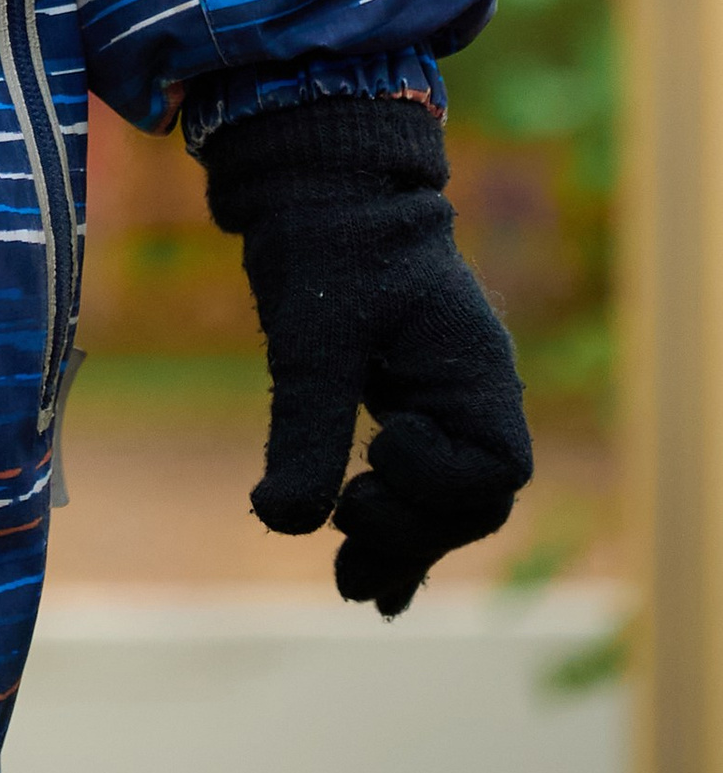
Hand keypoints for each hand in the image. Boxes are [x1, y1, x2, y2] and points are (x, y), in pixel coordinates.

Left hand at [199, 95, 531, 616]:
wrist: (318, 184)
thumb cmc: (329, 245)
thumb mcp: (315, 338)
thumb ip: (308, 427)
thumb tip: (282, 522)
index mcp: (476, 374)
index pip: (489, 475)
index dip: (434, 484)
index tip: (377, 446)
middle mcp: (474, 396)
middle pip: (469, 505)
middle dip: (411, 532)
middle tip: (343, 527)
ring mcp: (444, 403)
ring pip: (441, 505)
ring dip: (398, 545)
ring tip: (351, 588)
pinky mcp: (409, 404)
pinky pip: (416, 486)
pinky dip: (394, 532)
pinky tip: (368, 584)